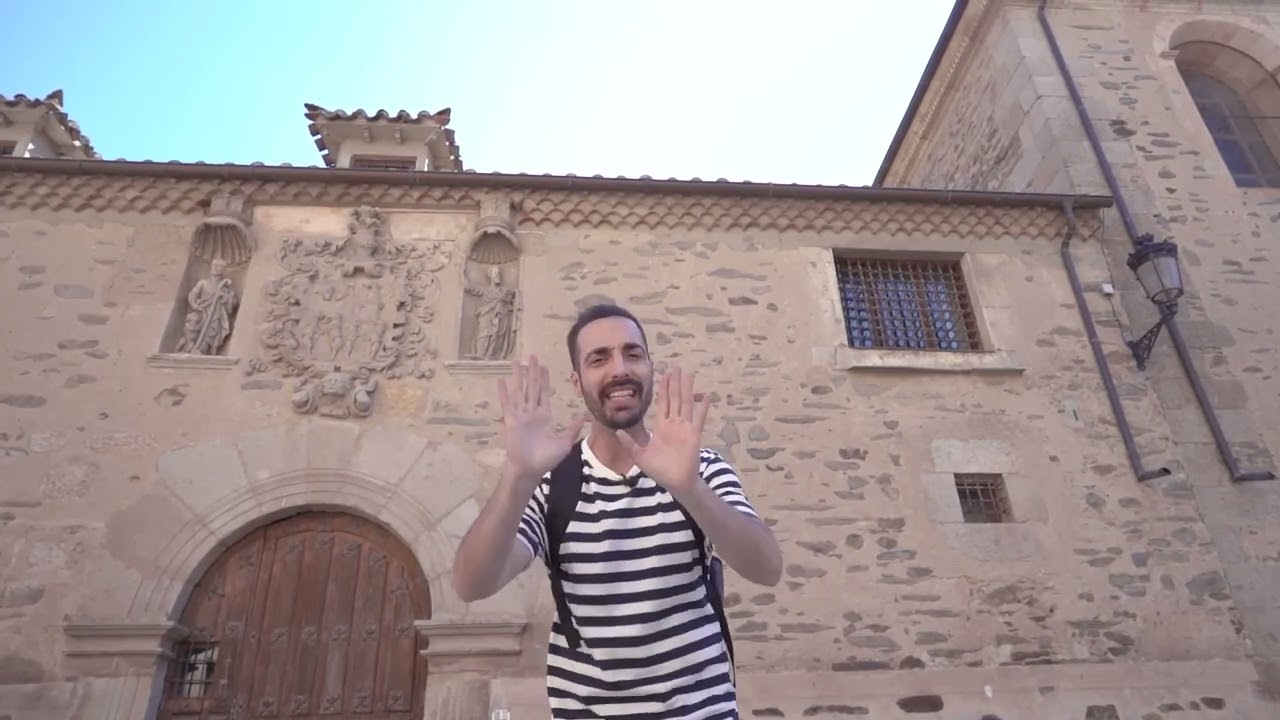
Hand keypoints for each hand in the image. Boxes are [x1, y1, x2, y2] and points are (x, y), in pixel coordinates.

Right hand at [497, 354, 586, 483]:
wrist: (530, 470)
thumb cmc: (546, 459)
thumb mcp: (564, 443)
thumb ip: (572, 429)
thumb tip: (585, 417)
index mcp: (544, 416)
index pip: (544, 393)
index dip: (544, 379)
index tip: (544, 366)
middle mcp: (532, 412)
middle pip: (532, 387)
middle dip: (532, 371)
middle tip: (532, 356)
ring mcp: (520, 415)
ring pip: (520, 391)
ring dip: (518, 376)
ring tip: (516, 362)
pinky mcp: (511, 421)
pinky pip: (507, 404)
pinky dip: (503, 392)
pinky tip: (501, 381)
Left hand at [617, 365, 709, 498]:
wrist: (675, 482)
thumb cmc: (659, 470)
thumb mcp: (640, 455)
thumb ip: (630, 442)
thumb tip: (616, 430)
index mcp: (662, 426)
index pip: (662, 403)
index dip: (663, 389)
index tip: (663, 374)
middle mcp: (674, 424)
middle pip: (674, 398)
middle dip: (674, 383)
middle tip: (675, 367)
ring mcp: (685, 428)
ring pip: (686, 403)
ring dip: (687, 389)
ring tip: (688, 374)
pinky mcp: (693, 435)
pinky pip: (698, 419)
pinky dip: (702, 408)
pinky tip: (706, 396)